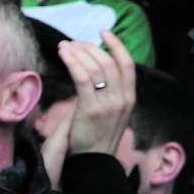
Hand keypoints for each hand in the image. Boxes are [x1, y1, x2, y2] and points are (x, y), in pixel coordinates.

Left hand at [61, 32, 137, 156]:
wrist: (93, 161)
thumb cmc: (98, 135)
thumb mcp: (112, 112)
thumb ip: (108, 91)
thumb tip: (93, 68)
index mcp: (130, 98)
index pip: (128, 64)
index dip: (117, 44)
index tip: (103, 32)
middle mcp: (122, 99)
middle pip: (108, 61)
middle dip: (89, 47)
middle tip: (72, 43)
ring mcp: (108, 104)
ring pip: (95, 67)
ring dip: (77, 52)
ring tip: (64, 47)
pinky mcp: (90, 109)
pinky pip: (82, 78)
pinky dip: (72, 62)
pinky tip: (64, 55)